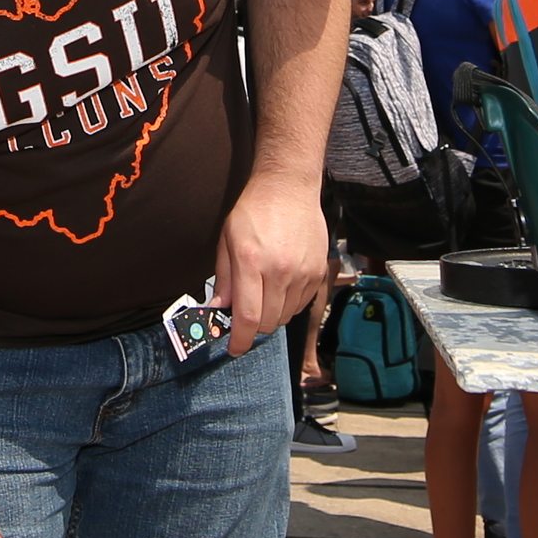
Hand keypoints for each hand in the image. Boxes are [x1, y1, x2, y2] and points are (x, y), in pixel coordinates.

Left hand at [213, 173, 327, 354]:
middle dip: (253, 327)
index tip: (234, 348)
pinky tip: (280, 285)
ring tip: (264, 293)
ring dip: (272, 315)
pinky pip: (301, 304)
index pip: (247, 318)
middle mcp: (280, 271)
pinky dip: (288, 304)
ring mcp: (303, 273)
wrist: (289, 188)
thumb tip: (219, 310)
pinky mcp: (318, 272)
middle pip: (268, 323)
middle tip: (245, 314)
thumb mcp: (227, 240)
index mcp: (252, 263)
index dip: (239, 341)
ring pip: (285, 317)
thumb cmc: (254, 211)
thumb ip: (224, 279)